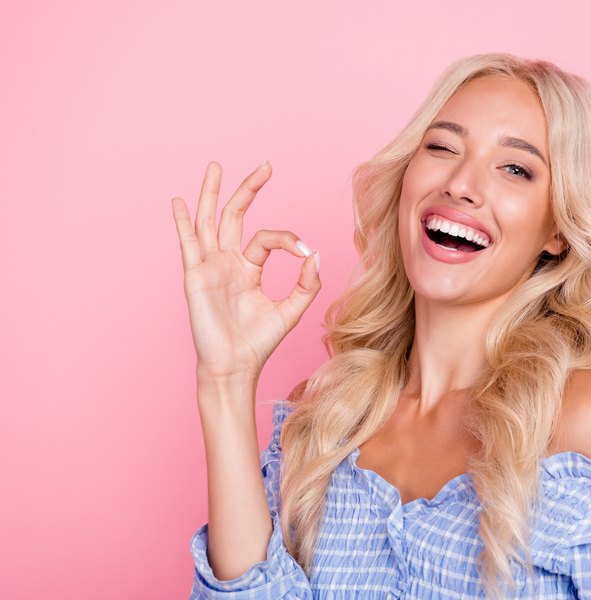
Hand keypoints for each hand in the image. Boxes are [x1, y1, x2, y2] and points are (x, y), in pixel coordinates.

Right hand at [171, 161, 320, 380]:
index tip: (303, 251)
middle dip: (249, 190)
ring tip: (216, 167)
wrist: (236, 365)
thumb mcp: (291, 309)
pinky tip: (179, 202)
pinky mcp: (196, 275)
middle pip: (236, 216)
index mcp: (248, 268)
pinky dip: (183, 222)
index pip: (266, 238)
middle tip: (265, 166)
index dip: (287, 239)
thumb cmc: (259, 342)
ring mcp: (210, 266)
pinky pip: (188, 244)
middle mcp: (227, 262)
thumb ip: (306, 283)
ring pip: (209, 222)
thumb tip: (314, 254)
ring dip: (212, 194)